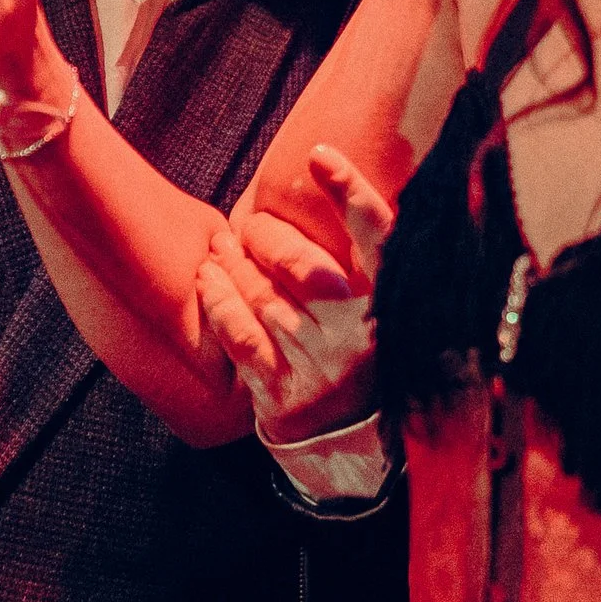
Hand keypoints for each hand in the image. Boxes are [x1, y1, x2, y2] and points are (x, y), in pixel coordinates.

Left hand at [197, 146, 395, 444]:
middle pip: (303, 267)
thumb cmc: (367, 355)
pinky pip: (239, 335)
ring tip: (219, 246)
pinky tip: (207, 279)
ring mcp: (319, 367)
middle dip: (265, 237)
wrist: (355, 445)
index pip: (380, 239)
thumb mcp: (387, 309)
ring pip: (263, 298)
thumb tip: (335, 181)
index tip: (319, 156)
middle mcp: (360, 337)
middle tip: (247, 224)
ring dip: (232, 265)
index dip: (352, 194)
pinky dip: (218, 301)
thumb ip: (370, 260)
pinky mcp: (282, 394)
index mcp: (393, 307)